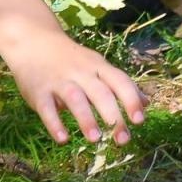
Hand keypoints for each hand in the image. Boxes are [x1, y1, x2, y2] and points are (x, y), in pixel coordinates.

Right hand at [6, 31, 146, 146]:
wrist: (33, 41)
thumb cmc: (72, 59)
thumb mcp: (98, 66)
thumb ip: (120, 84)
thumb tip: (147, 102)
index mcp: (98, 67)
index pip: (119, 81)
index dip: (131, 99)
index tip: (139, 120)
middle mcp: (81, 72)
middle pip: (100, 93)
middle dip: (113, 116)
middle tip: (122, 140)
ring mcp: (59, 81)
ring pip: (75, 99)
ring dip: (86, 119)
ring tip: (96, 139)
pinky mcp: (39, 91)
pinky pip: (47, 108)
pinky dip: (55, 123)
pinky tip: (63, 139)